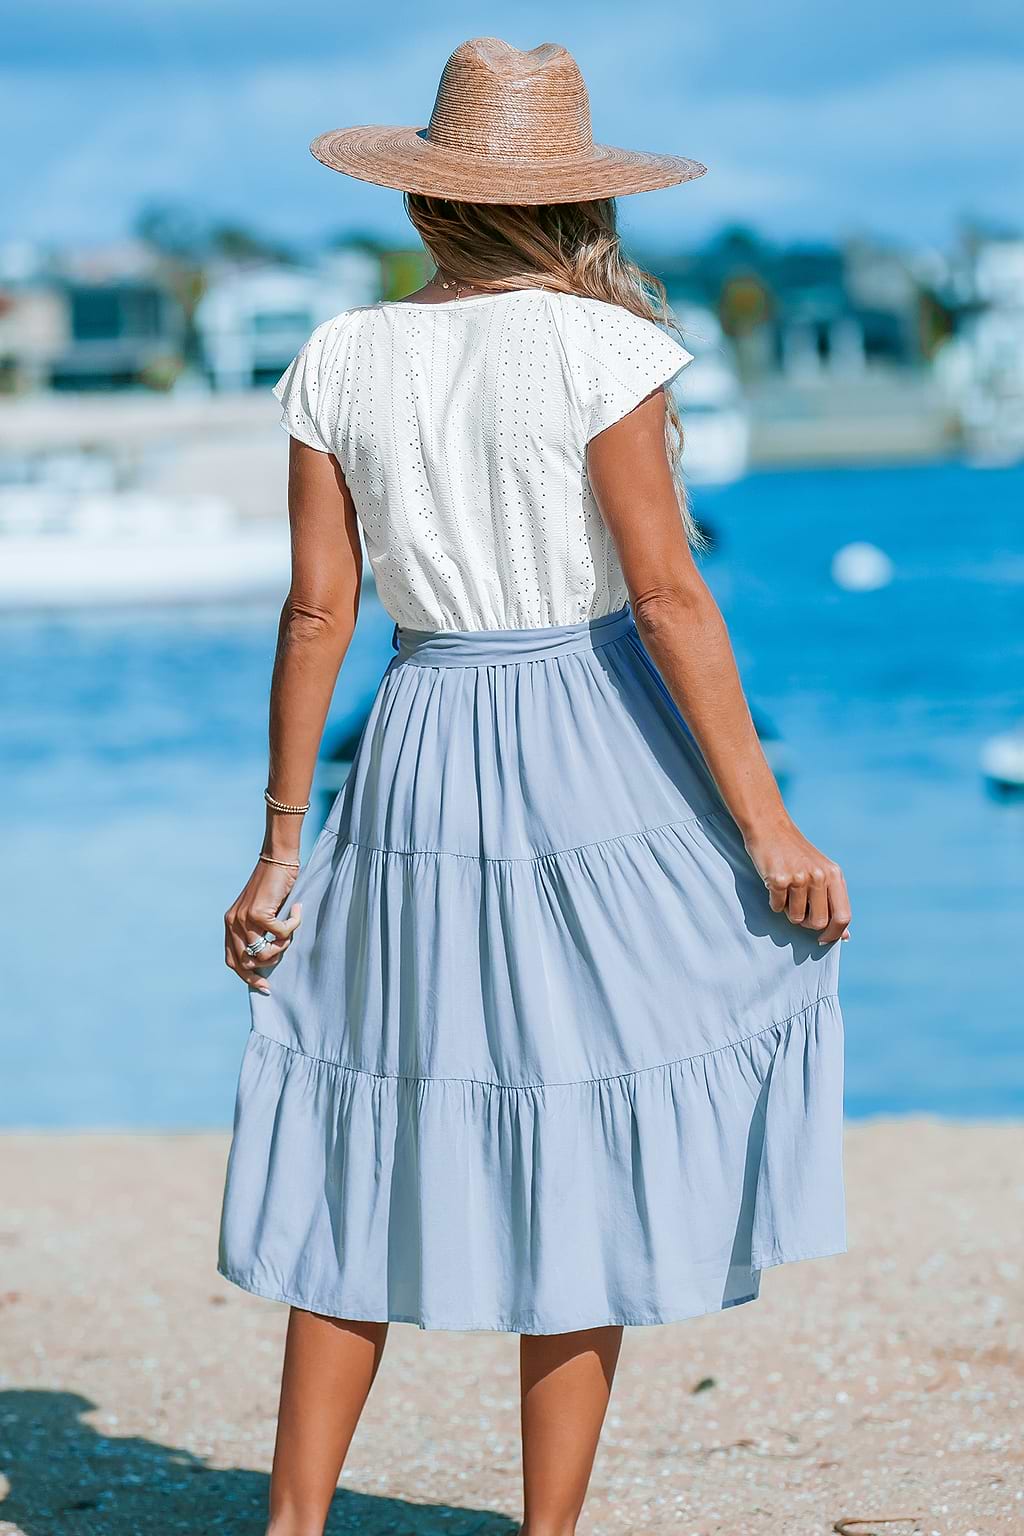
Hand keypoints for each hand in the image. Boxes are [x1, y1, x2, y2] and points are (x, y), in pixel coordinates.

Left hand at [225, 862, 302, 994]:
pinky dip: (292, 926)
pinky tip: (297, 912)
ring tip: (289, 931)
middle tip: (282, 957)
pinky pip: (280, 934)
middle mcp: (232, 922)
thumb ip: (258, 932)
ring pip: (264, 951)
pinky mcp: (258, 913)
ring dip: (282, 945)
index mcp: (230, 924)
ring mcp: (243, 919)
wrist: (277, 860)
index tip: (264, 985)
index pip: (232, 960)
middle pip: (245, 961)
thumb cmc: (274, 886)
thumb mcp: (261, 912)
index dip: (247, 976)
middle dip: (266, 966)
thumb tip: (267, 959)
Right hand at [744, 817, 850, 944]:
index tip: (823, 940)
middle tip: (797, 909)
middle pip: (818, 922)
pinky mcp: (779, 879)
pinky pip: (777, 907)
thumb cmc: (796, 854)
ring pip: (795, 917)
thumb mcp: (822, 872)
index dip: (834, 934)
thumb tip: (846, 935)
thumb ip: (834, 901)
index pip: (843, 916)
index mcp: (834, 875)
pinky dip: (774, 902)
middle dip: (806, 923)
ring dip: (788, 911)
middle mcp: (820, 876)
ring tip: (786, 892)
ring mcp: (800, 877)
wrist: (769, 828)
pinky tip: (773, 884)